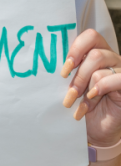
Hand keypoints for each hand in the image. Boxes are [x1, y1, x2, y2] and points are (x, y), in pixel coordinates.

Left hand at [62, 29, 120, 145]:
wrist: (96, 128)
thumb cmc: (82, 103)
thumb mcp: (73, 83)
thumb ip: (69, 69)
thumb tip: (51, 63)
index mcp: (97, 51)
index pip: (90, 36)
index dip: (76, 49)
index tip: (65, 69)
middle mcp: (111, 58)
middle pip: (95, 54)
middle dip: (78, 76)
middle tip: (70, 92)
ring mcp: (120, 71)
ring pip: (100, 69)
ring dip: (85, 87)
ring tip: (77, 101)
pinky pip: (116, 79)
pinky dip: (101, 89)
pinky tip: (92, 99)